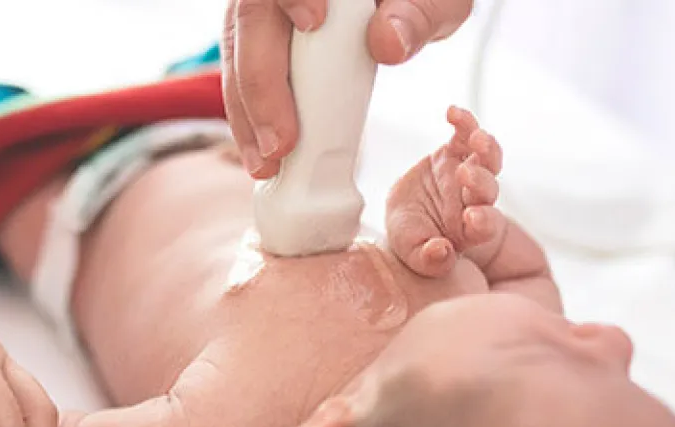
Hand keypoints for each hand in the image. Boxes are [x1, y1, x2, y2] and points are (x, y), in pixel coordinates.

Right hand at [222, 0, 473, 177]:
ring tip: (266, 163)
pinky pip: (244, 80)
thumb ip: (417, 15)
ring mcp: (265, 15)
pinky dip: (253, 121)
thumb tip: (387, 44)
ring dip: (248, 115)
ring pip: (237, 57)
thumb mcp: (437, 0)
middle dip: (261, 87)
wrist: (407, 5)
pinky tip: (263, 156)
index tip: (314, 21)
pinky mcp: (262, 45)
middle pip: (250, 22)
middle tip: (280, 142)